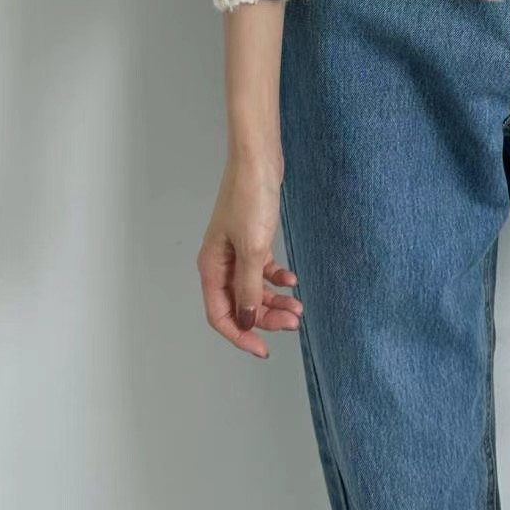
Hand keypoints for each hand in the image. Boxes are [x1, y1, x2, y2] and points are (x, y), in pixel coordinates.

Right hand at [195, 151, 302, 358]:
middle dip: (265, 317)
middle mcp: (221, 262)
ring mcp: (236, 251)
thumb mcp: (252, 249)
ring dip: (274, 300)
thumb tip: (245, 320)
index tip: (263, 349)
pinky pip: (262, 270)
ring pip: (253, 288)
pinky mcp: (252, 239)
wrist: (258, 160)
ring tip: (298, 306)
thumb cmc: (250, 198)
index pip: (220, 314)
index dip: (240, 335)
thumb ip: (248, 288)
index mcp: (211, 266)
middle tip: (293, 322)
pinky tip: (292, 280)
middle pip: (240, 304)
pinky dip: (277, 278)